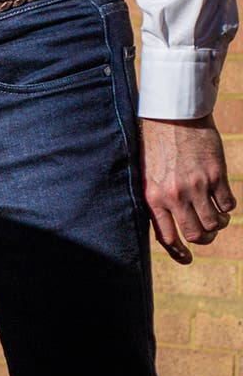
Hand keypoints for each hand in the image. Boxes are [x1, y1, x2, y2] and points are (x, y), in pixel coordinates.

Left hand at [140, 115, 234, 264]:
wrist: (173, 117)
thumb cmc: (157, 146)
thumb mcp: (147, 176)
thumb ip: (157, 200)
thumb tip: (167, 227)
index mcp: (153, 198)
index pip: (166, 237)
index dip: (179, 252)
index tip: (188, 258)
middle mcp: (174, 196)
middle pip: (195, 235)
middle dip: (204, 239)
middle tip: (207, 233)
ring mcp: (196, 186)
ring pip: (215, 223)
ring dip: (219, 224)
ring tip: (215, 215)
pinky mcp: (216, 175)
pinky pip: (228, 205)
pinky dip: (227, 207)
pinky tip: (222, 199)